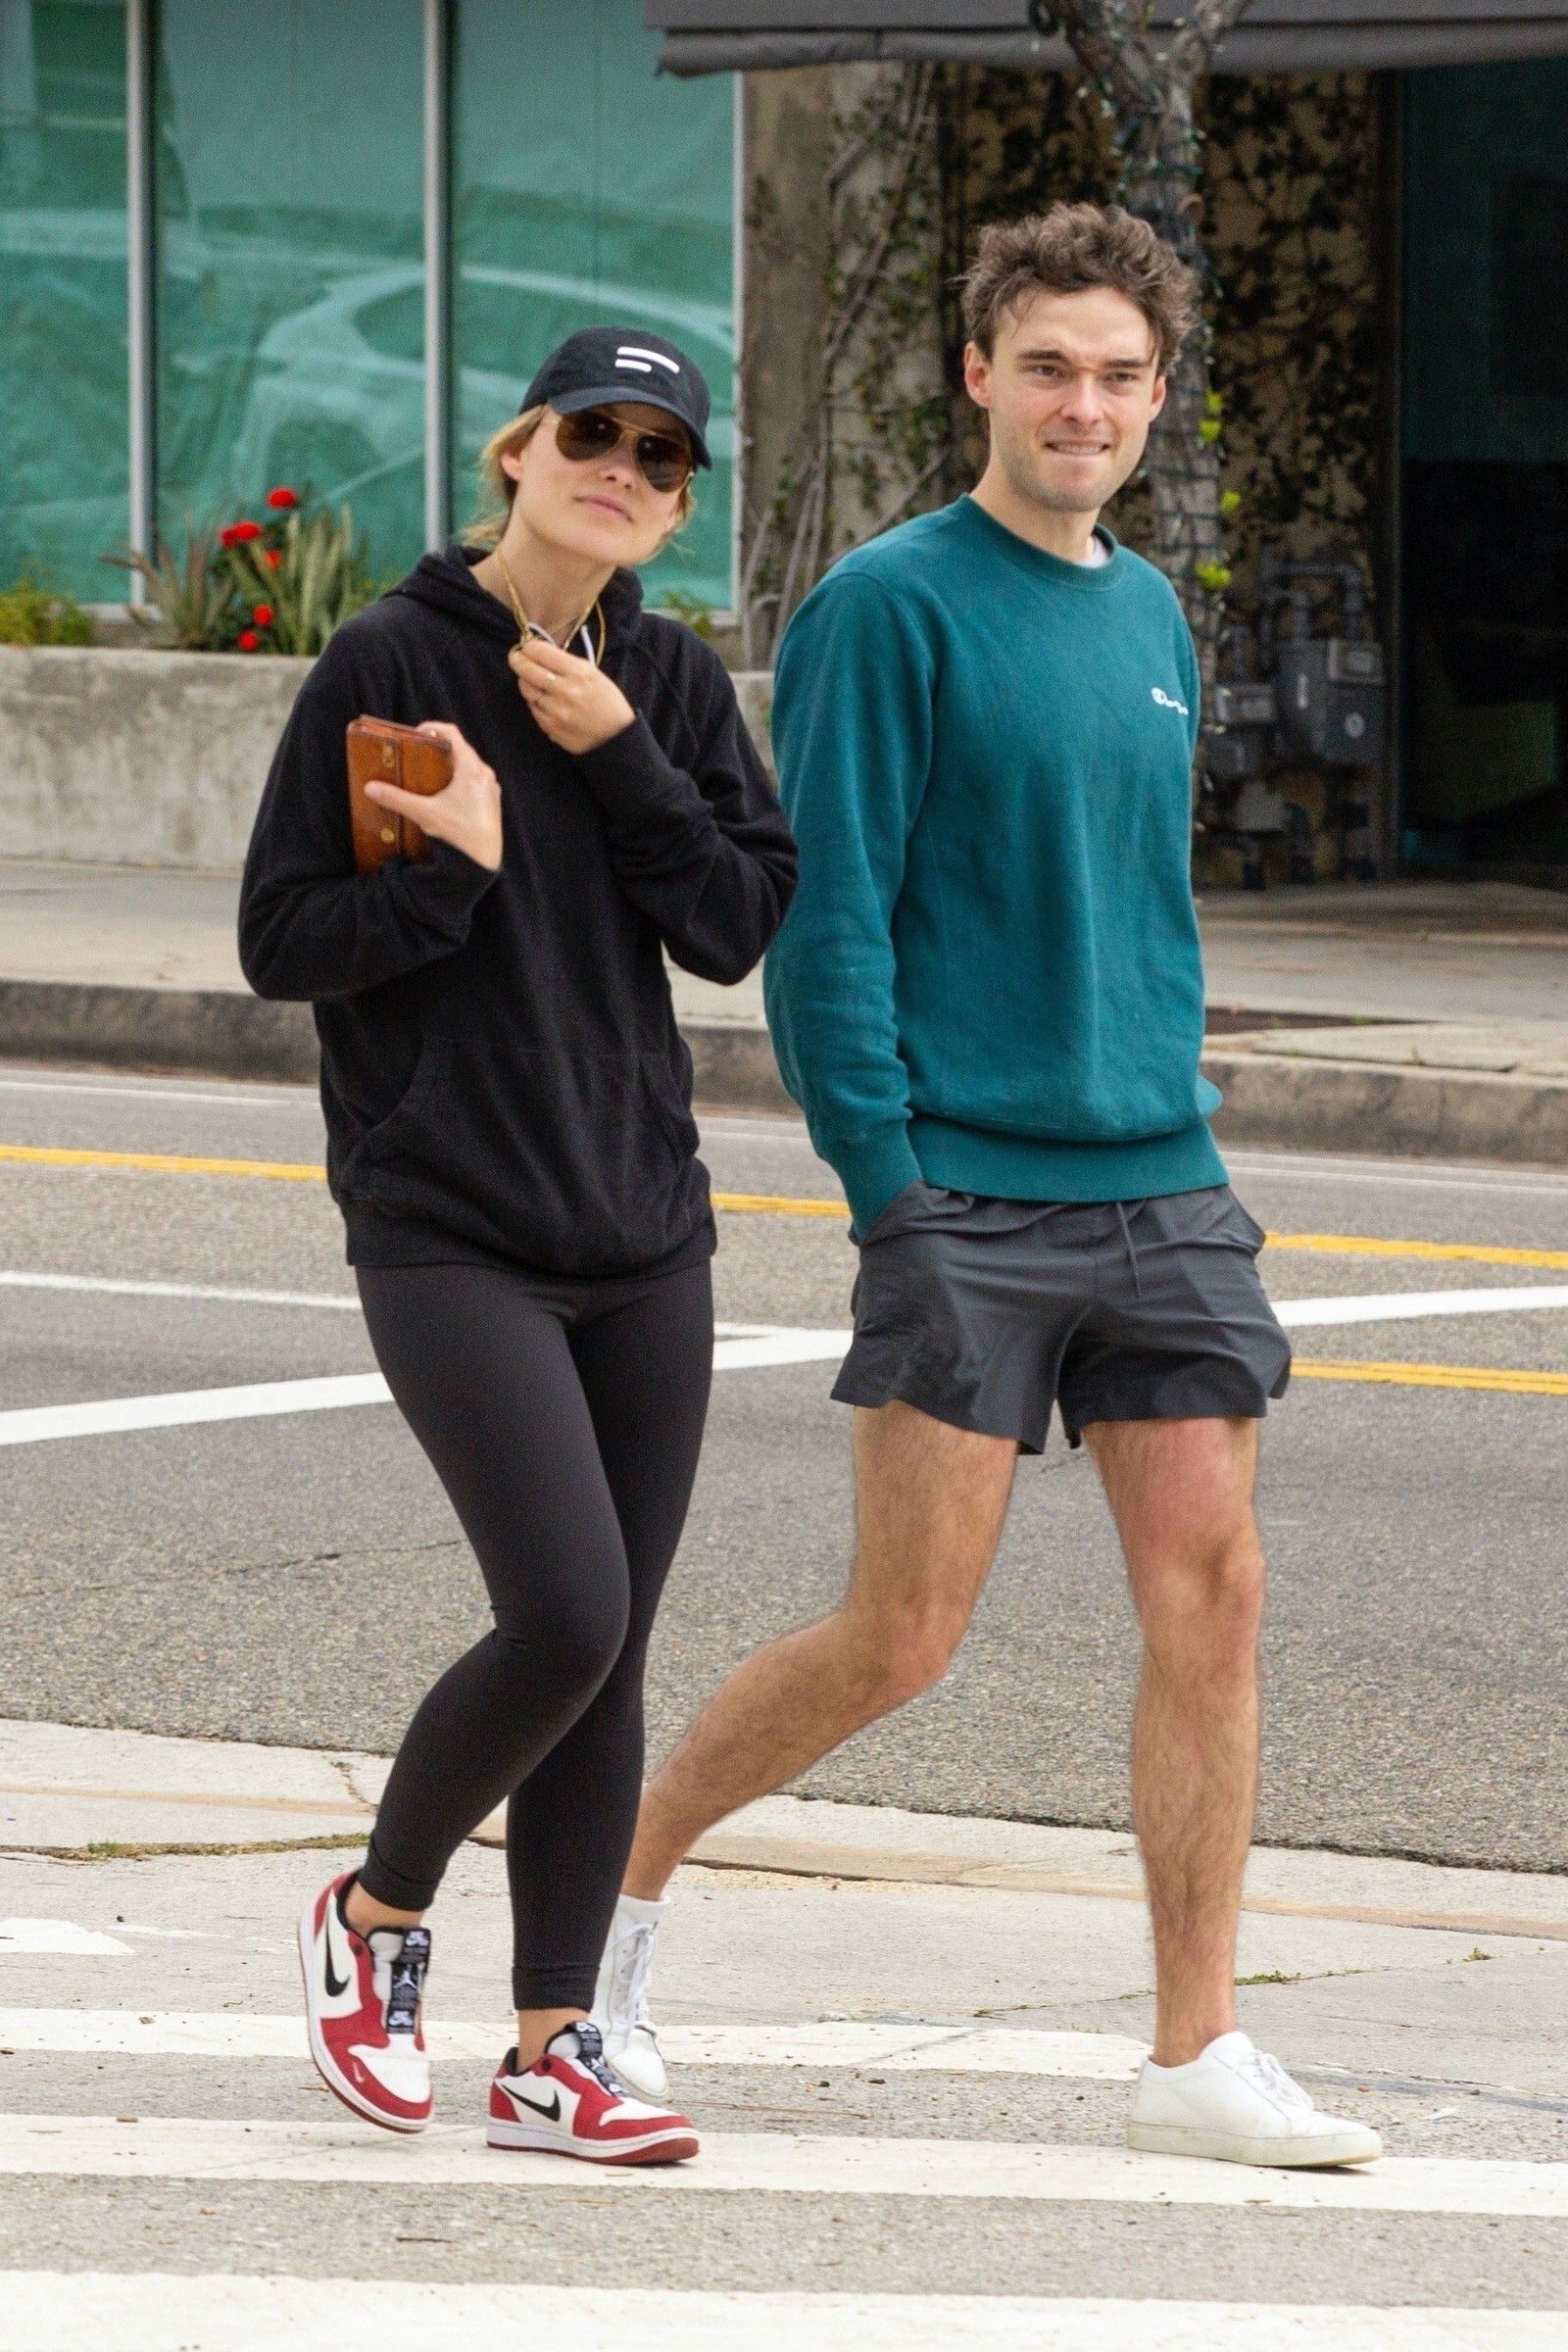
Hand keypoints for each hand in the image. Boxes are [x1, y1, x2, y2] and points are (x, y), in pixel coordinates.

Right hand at [364, 721, 502, 871]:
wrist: (484, 862)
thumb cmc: (458, 834)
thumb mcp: (424, 814)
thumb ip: (396, 799)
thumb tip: (370, 787)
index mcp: (471, 768)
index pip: (452, 733)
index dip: (431, 728)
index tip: (415, 734)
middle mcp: (484, 773)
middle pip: (460, 749)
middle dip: (437, 748)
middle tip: (417, 754)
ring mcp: (491, 787)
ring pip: (468, 765)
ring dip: (450, 764)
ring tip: (429, 773)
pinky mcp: (492, 801)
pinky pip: (475, 781)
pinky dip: (460, 779)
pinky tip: (445, 793)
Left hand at [510, 635, 635, 755]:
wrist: (615, 737)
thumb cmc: (607, 702)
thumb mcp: (594, 674)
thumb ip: (567, 664)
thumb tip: (541, 654)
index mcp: (579, 672)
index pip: (541, 652)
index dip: (529, 647)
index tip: (526, 647)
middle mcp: (565, 689)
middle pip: (528, 670)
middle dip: (518, 661)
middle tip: (516, 658)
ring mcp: (556, 710)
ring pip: (527, 690)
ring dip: (525, 682)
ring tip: (529, 679)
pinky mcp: (550, 726)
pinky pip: (533, 708)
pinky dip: (534, 701)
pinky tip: (541, 699)